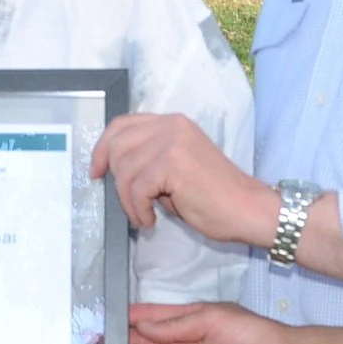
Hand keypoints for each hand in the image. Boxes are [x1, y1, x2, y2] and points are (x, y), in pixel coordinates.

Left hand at [91, 113, 275, 247]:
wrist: (246, 208)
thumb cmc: (215, 196)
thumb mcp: (177, 168)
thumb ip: (150, 160)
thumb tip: (117, 170)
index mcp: (172, 123)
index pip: (123, 124)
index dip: (103, 147)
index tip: (96, 170)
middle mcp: (171, 125)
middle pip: (117, 145)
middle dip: (115, 179)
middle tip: (130, 204)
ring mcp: (171, 142)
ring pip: (125, 170)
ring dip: (128, 200)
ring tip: (145, 215)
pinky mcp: (171, 164)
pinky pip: (136, 188)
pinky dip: (138, 209)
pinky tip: (151, 220)